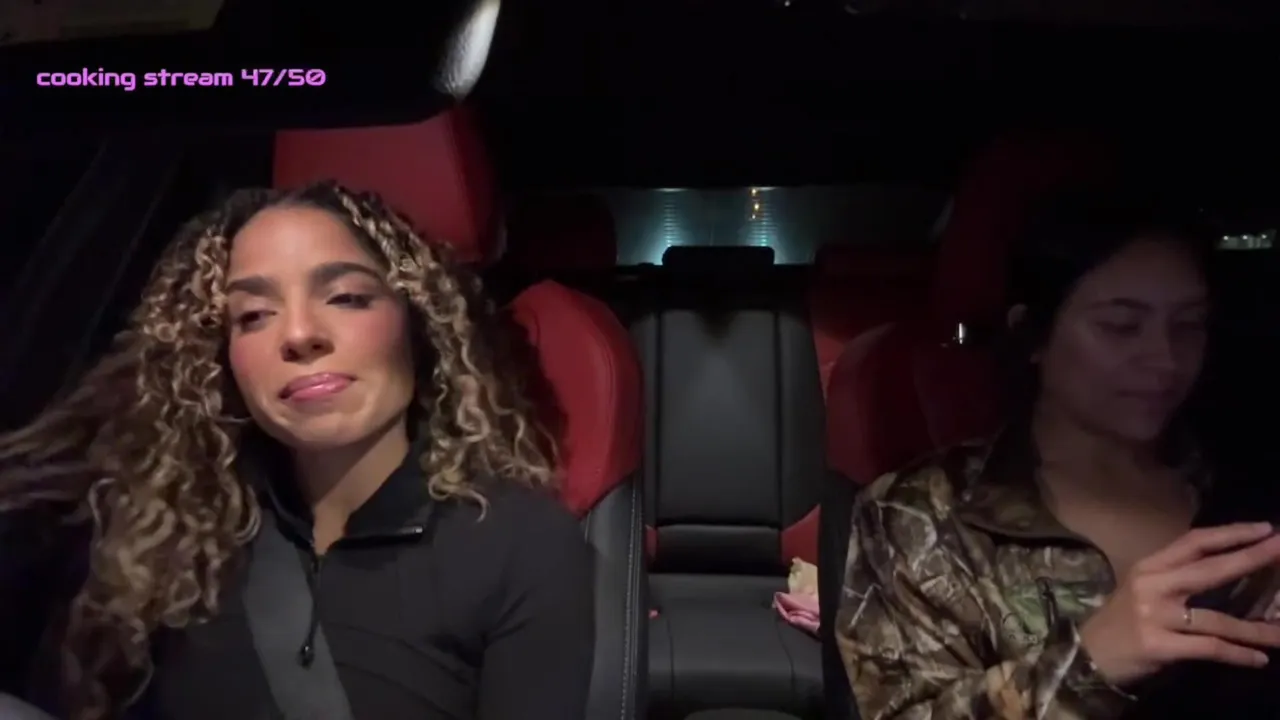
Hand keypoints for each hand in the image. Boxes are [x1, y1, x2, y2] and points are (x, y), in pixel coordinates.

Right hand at [1080, 522, 1279, 686]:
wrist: (1087, 653)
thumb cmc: (1122, 619)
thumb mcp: (1143, 588)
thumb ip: (1177, 577)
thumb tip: (1228, 568)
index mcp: (1150, 566)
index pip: (1194, 542)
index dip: (1230, 534)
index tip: (1265, 529)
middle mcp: (1152, 586)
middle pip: (1210, 570)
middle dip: (1251, 559)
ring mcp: (1155, 616)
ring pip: (1217, 619)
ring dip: (1256, 629)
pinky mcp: (1158, 645)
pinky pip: (1208, 648)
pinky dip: (1237, 654)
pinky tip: (1259, 659)